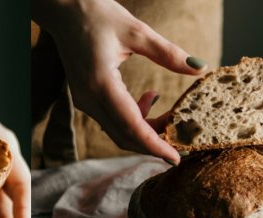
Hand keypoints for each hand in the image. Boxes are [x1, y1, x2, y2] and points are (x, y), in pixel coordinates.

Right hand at [33, 0, 208, 163]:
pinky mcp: (85, 98)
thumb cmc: (97, 14)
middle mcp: (89, 98)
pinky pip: (111, 119)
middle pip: (124, 136)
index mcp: (101, 84)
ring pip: (118, 130)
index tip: (175, 158)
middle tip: (181, 137)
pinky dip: (133, 118)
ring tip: (169, 113)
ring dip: (145, 129)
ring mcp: (84, 101)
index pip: (131, 127)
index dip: (154, 146)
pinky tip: (149, 97)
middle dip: (153, 142)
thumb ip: (168, 53)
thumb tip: (198, 68)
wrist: (64, 9)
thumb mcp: (137, 31)